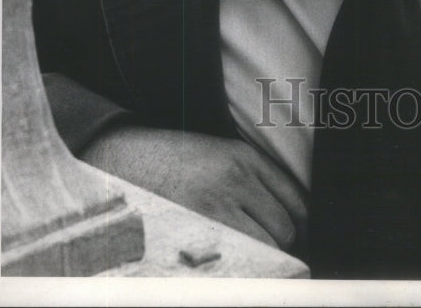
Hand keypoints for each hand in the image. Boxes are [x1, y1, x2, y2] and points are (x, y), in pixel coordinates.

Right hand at [80, 125, 306, 252]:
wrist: (120, 160)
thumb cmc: (170, 163)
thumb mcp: (217, 155)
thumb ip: (251, 178)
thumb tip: (288, 219)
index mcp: (242, 156)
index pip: (296, 197)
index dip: (300, 222)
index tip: (293, 234)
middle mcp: (235, 178)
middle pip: (285, 225)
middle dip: (281, 243)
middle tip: (265, 249)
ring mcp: (215, 206)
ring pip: (266, 246)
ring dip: (263, 256)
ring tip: (244, 255)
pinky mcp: (195, 229)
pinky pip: (239, 258)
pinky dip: (242, 265)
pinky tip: (230, 261)